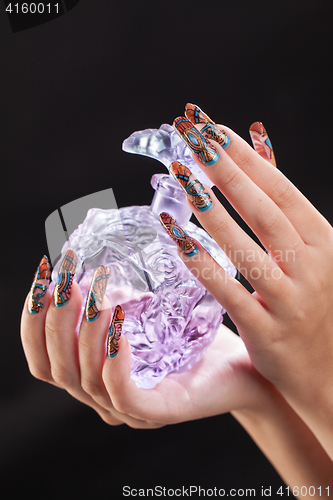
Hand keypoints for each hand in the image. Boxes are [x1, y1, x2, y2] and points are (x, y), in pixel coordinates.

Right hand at [21, 273, 267, 427]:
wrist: (250, 362)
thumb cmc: (198, 336)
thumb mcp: (151, 312)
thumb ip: (120, 297)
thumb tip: (97, 255)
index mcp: (96, 373)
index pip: (44, 359)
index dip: (33, 322)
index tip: (42, 282)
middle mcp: (104, 395)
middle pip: (56, 368)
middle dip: (55, 321)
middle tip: (68, 281)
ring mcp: (131, 409)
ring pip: (86, 379)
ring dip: (86, 333)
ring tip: (99, 296)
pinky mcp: (161, 412)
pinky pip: (123, 394)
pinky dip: (113, 361)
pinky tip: (120, 327)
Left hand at [169, 104, 332, 457]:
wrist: (329, 369)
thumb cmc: (313, 299)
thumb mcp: (310, 247)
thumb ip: (281, 197)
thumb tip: (258, 139)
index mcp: (324, 240)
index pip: (280, 190)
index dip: (244, 158)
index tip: (209, 128)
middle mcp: (312, 266)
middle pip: (264, 211)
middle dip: (225, 171)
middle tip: (189, 139)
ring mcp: (292, 301)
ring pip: (248, 249)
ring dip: (212, 211)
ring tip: (180, 178)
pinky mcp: (269, 334)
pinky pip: (232, 294)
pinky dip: (204, 266)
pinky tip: (177, 239)